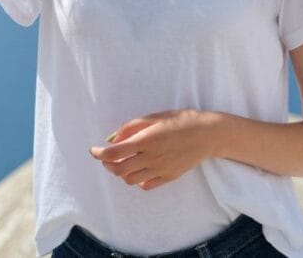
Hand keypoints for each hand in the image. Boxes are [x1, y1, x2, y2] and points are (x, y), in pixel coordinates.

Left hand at [89, 109, 215, 190]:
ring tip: (124, 163)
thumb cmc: (182, 120)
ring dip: (121, 173)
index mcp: (147, 139)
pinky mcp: (169, 177)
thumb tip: (112, 138)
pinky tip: (140, 170)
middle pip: (119, 169)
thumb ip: (132, 126)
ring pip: (130, 180)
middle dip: (108, 165)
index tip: (93, 150)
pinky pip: (146, 185)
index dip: (99, 153)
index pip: (114, 153)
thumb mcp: (156, 116)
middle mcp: (152, 157)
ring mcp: (161, 169)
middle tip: (107, 157)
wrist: (208, 134)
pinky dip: (138, 180)